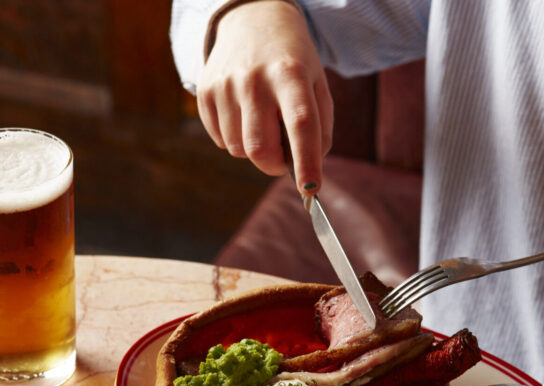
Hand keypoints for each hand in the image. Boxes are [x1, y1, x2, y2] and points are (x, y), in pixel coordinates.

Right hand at [197, 1, 332, 195]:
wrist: (252, 20)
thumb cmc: (293, 61)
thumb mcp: (317, 84)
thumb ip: (319, 128)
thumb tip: (307, 171)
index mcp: (290, 73)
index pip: (301, 125)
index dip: (306, 161)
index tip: (311, 189)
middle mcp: (254, 78)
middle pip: (260, 148)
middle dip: (273, 166)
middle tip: (282, 160)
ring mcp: (225, 84)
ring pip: (239, 149)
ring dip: (254, 149)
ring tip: (262, 121)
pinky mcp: (205, 91)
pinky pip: (221, 140)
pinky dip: (235, 139)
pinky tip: (243, 114)